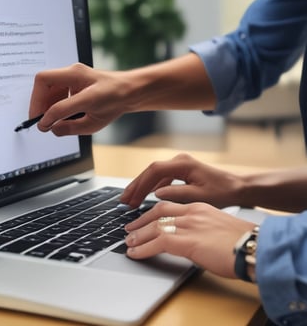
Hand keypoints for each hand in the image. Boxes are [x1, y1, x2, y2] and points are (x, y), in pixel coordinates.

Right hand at [29, 63, 130, 135]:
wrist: (129, 91)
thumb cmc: (115, 102)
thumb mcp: (93, 121)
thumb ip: (70, 126)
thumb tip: (51, 128)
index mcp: (78, 78)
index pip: (48, 87)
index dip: (40, 107)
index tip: (42, 123)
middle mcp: (74, 72)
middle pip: (43, 81)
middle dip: (38, 102)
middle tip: (40, 121)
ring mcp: (72, 73)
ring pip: (46, 83)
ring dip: (44, 102)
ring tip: (49, 119)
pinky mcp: (72, 79)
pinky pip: (54, 87)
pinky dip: (52, 101)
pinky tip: (58, 113)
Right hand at [120, 153, 244, 208]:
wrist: (238, 188)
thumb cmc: (223, 192)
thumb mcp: (201, 196)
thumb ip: (178, 194)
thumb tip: (157, 194)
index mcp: (183, 164)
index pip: (155, 171)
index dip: (141, 184)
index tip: (132, 198)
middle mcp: (179, 161)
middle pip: (150, 171)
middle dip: (136, 186)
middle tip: (123, 201)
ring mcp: (179, 165)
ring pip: (153, 175)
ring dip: (141, 187)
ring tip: (129, 200)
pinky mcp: (180, 171)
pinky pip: (159, 178)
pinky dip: (149, 187)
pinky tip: (143, 197)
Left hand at [124, 201, 255, 277]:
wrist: (256, 249)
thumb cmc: (243, 244)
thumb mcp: (219, 230)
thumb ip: (202, 231)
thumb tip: (190, 242)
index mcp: (200, 208)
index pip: (169, 207)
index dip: (152, 214)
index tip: (144, 220)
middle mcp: (192, 213)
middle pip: (158, 212)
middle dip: (141, 221)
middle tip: (130, 229)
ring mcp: (189, 226)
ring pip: (155, 226)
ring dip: (138, 235)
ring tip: (128, 243)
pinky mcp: (187, 241)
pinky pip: (158, 242)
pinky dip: (143, 248)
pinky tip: (135, 253)